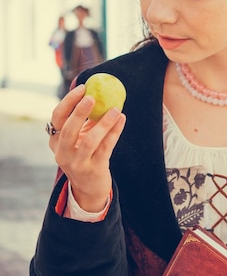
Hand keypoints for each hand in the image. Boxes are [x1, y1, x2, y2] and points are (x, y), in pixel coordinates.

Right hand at [48, 84, 125, 211]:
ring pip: (89, 141)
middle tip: (92, 97)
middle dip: (79, 112)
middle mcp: (62, 153)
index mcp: (55, 141)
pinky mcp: (93, 170)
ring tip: (115, 110)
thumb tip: (101, 92)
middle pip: (68, 129)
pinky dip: (114, 132)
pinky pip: (105, 148)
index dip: (68, 102)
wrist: (89, 187)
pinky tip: (122, 120)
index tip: (82, 88)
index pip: (57, 117)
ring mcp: (77, 164)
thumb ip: (87, 119)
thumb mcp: (81, 138)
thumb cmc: (86, 155)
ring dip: (103, 124)